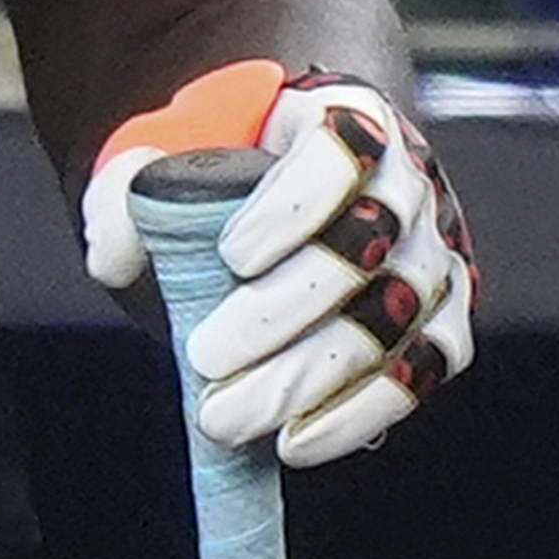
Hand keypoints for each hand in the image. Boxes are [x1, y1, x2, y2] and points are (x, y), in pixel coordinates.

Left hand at [78, 62, 478, 465]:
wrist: (258, 201)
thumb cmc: (211, 170)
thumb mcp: (159, 153)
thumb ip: (124, 189)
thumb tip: (115, 256)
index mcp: (342, 118)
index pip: (343, 148)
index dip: (294, 203)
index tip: (230, 254)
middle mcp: (405, 183)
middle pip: (367, 247)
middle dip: (284, 311)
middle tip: (207, 356)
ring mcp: (431, 254)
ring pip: (395, 319)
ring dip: (311, 377)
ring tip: (229, 417)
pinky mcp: (443, 321)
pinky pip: (425, 370)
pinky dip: (361, 412)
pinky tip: (294, 441)